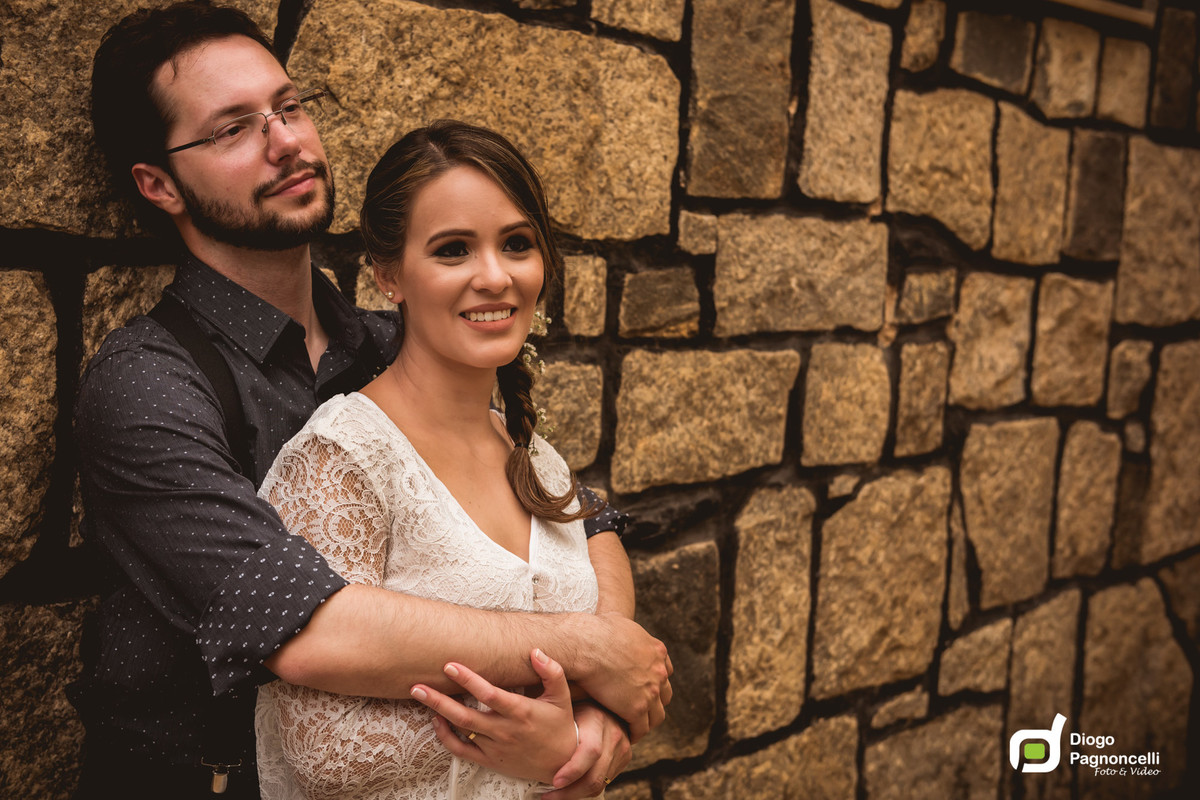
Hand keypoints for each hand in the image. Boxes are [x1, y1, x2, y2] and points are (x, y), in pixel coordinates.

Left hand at [410, 649, 576, 783]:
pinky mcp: (489, 760)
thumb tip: (535, 651)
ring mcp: (495, 747)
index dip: (468, 680)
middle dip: (439, 699)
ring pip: (460, 730)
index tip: (450, 665)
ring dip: (438, 712)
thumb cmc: (561, 725)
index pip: (489, 695)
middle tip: (417, 685)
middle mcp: (505, 731)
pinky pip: (461, 750)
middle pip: (465, 715)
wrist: (561, 763)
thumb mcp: (562, 697)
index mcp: (521, 712)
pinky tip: (436, 721)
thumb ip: (552, 672)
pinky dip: (445, 736)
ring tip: (420, 695)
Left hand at [542, 703, 631, 799]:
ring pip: (600, 783)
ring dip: (575, 794)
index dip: (573, 770)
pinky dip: (584, 789)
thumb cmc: (579, 701)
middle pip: (595, 776)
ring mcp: (622, 750)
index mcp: (598, 720)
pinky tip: (569, 789)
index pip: (590, 751)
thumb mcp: (567, 701)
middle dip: (570, 792)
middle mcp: (614, 736)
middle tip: (547, 797)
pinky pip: (604, 782)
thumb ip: (552, 705)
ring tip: (553, 796)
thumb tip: (527, 692)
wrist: (608, 702)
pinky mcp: (624, 759)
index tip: (553, 782)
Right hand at [572, 612, 672, 742]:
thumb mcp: (619, 621)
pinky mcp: (637, 708)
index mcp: (657, 651)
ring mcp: (651, 691)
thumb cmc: (595, 630)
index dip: (655, 681)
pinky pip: (641, 728)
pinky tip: (624, 735)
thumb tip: (615, 618)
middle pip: (665, 694)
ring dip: (647, 722)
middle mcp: (659, 671)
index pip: (665, 671)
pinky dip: (634, 733)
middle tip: (640, 710)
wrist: (587, 644)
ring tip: (634, 728)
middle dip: (654, 703)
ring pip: (657, 716)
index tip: (644, 689)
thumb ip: (625, 627)